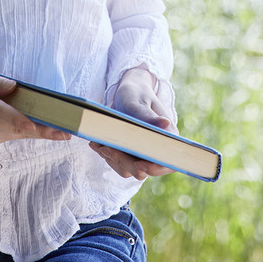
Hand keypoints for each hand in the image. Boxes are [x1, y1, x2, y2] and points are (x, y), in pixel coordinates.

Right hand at [0, 67, 72, 146]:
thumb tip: (15, 87)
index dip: (18, 120)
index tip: (35, 126)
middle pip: (14, 127)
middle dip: (41, 130)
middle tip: (66, 132)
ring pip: (16, 134)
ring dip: (38, 132)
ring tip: (63, 131)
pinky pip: (10, 135)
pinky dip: (26, 130)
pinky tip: (43, 127)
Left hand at [89, 66, 173, 180]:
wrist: (128, 91)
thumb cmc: (137, 93)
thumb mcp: (140, 101)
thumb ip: (149, 115)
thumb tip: (166, 123)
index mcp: (167, 138)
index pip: (165, 163)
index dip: (154, 167)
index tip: (138, 162)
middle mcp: (155, 149)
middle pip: (143, 170)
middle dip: (124, 162)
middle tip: (107, 147)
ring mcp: (140, 153)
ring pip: (127, 169)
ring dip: (112, 159)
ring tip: (99, 144)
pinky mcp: (128, 153)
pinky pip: (117, 163)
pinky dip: (106, 155)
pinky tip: (96, 143)